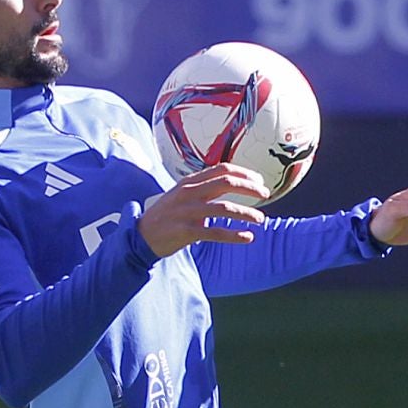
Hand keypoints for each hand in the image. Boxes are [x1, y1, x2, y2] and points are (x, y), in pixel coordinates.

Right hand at [137, 165, 268, 256]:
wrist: (141, 235)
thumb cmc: (167, 215)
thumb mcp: (182, 194)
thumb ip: (203, 188)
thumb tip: (232, 184)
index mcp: (190, 182)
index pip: (221, 169)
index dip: (244, 173)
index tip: (260, 180)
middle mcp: (189, 193)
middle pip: (226, 183)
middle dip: (250, 188)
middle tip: (266, 195)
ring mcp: (186, 212)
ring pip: (224, 208)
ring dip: (246, 213)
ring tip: (261, 219)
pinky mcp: (185, 231)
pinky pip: (215, 232)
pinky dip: (234, 235)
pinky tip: (248, 237)